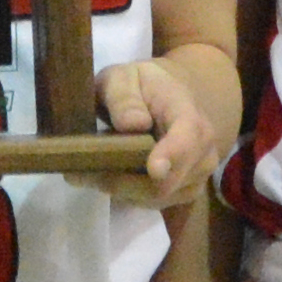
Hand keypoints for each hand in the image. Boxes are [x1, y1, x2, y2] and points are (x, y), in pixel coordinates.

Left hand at [85, 58, 219, 207]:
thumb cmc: (141, 86)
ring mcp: (197, 175)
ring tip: (86, 173)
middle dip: (123, 181)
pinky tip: (105, 178)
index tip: (154, 168)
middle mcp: (203, 150)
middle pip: (167, 181)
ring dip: (120, 189)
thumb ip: (124, 97)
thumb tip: (133, 124)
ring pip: (157, 197)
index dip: (173, 154)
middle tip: (79, 172)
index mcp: (189, 114)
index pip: (189, 138)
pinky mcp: (185, 192)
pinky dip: (127, 194)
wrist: (167, 98)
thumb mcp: (123, 78)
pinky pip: (154, 203)